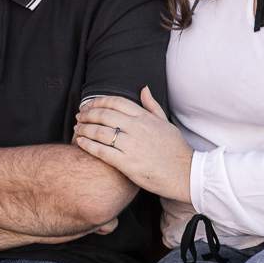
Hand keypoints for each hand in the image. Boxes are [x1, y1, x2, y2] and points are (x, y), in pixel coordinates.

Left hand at [75, 87, 192, 202]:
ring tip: (77, 128)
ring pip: (100, 132)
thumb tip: (144, 88)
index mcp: (145, 117)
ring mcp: (132, 146)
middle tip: (79, 116)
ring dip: (84, 128)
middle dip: (87, 113)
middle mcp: (138, 128)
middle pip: (105, 114)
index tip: (89, 104)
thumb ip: (152, 105)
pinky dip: (88, 145)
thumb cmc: (176, 149)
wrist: (186, 174)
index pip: (117, 102)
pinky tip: (80, 142)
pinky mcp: (128, 163)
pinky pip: (102, 151)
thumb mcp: (165, 122)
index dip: (99, 101)